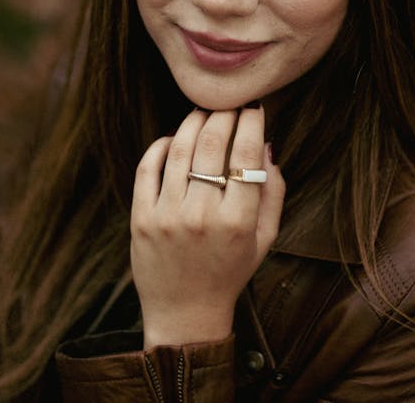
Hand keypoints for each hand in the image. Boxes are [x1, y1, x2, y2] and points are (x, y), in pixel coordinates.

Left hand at [130, 106, 284, 348]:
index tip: (254, 106)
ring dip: (193, 121)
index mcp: (238, 221)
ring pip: (180, 148)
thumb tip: (266, 145)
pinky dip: (161, 145)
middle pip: (212, 143)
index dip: (251, 121)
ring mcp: (167, 216)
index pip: (246, 154)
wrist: (185, 313)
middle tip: (229, 101)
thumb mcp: (265, 239)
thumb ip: (273, 192)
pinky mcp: (141, 218)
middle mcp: (202, 215)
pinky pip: (148, 167)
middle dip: (223, 112)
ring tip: (203, 111)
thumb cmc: (230, 271)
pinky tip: (173, 138)